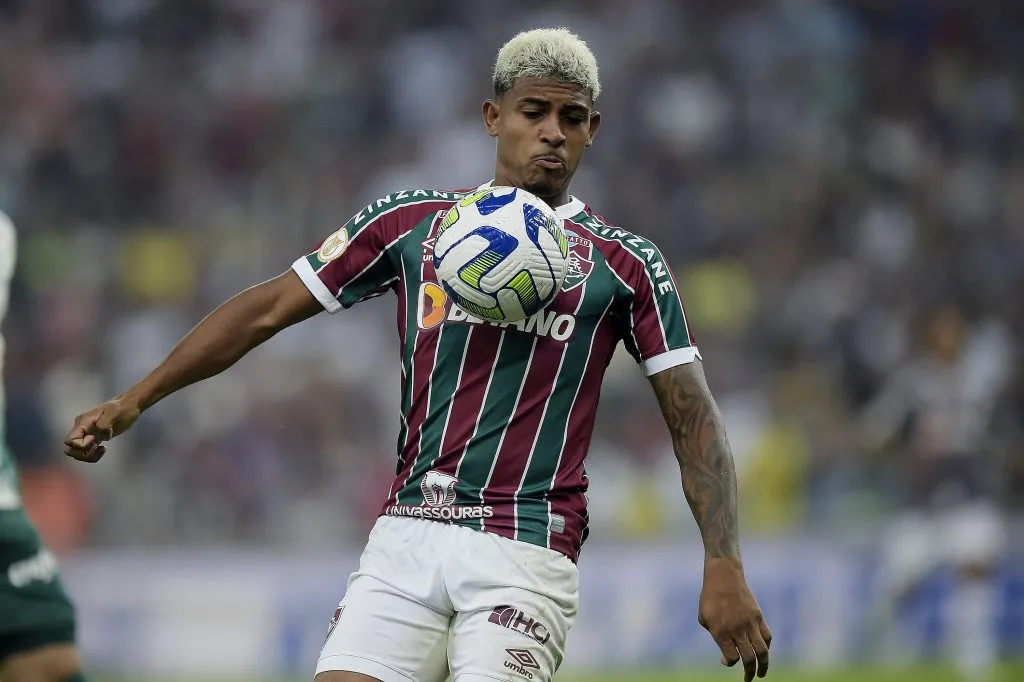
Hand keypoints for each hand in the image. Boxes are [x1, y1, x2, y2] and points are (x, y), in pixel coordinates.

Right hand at [63, 397, 140, 462]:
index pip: (70, 441)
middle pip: (70, 449)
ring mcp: (87, 434)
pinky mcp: (94, 438)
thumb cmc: (122, 408)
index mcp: (82, 422)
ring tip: (102, 449)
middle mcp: (81, 429)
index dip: (81, 445)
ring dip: (88, 456)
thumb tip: (99, 435)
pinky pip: (86, 452)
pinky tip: (103, 449)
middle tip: (97, 448)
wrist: (129, 406)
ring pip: (77, 452)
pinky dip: (93, 455)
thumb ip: (104, 424)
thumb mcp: (114, 413)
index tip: (95, 439)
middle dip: (82, 454)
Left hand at [698, 558, 771, 680]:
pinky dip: (766, 646)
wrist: (724, 575)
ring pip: (763, 651)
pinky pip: (767, 636)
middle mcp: (737, 630)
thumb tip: (725, 648)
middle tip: (748, 679)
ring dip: (764, 665)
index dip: (729, 663)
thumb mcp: (703, 617)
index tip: (724, 660)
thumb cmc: (710, 597)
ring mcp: (750, 623)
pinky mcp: (759, 616)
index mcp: (721, 631)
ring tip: (762, 673)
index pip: (731, 658)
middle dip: (750, 673)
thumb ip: (714, 634)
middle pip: (749, 659)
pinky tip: (762, 651)